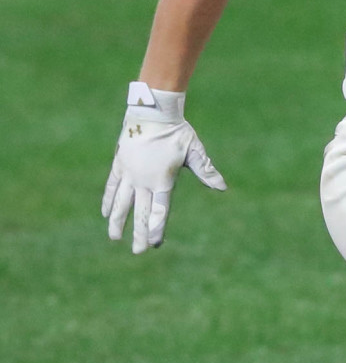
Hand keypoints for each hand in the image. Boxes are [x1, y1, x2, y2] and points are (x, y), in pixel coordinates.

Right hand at [102, 83, 225, 253]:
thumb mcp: (194, 151)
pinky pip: (111, 187)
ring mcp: (130, 173)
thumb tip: (222, 188)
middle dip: (139, 233)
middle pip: (141, 212)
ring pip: (121, 203)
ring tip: (115, 238)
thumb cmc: (178, 132)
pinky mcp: (120, 164)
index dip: (157, 227)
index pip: (160, 209)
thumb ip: (206, 171)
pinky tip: (105, 213)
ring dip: (118, 222)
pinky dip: (108, 200)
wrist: (153, 111)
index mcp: (163, 180)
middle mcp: (144, 180)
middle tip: (137, 251)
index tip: (155, 243)